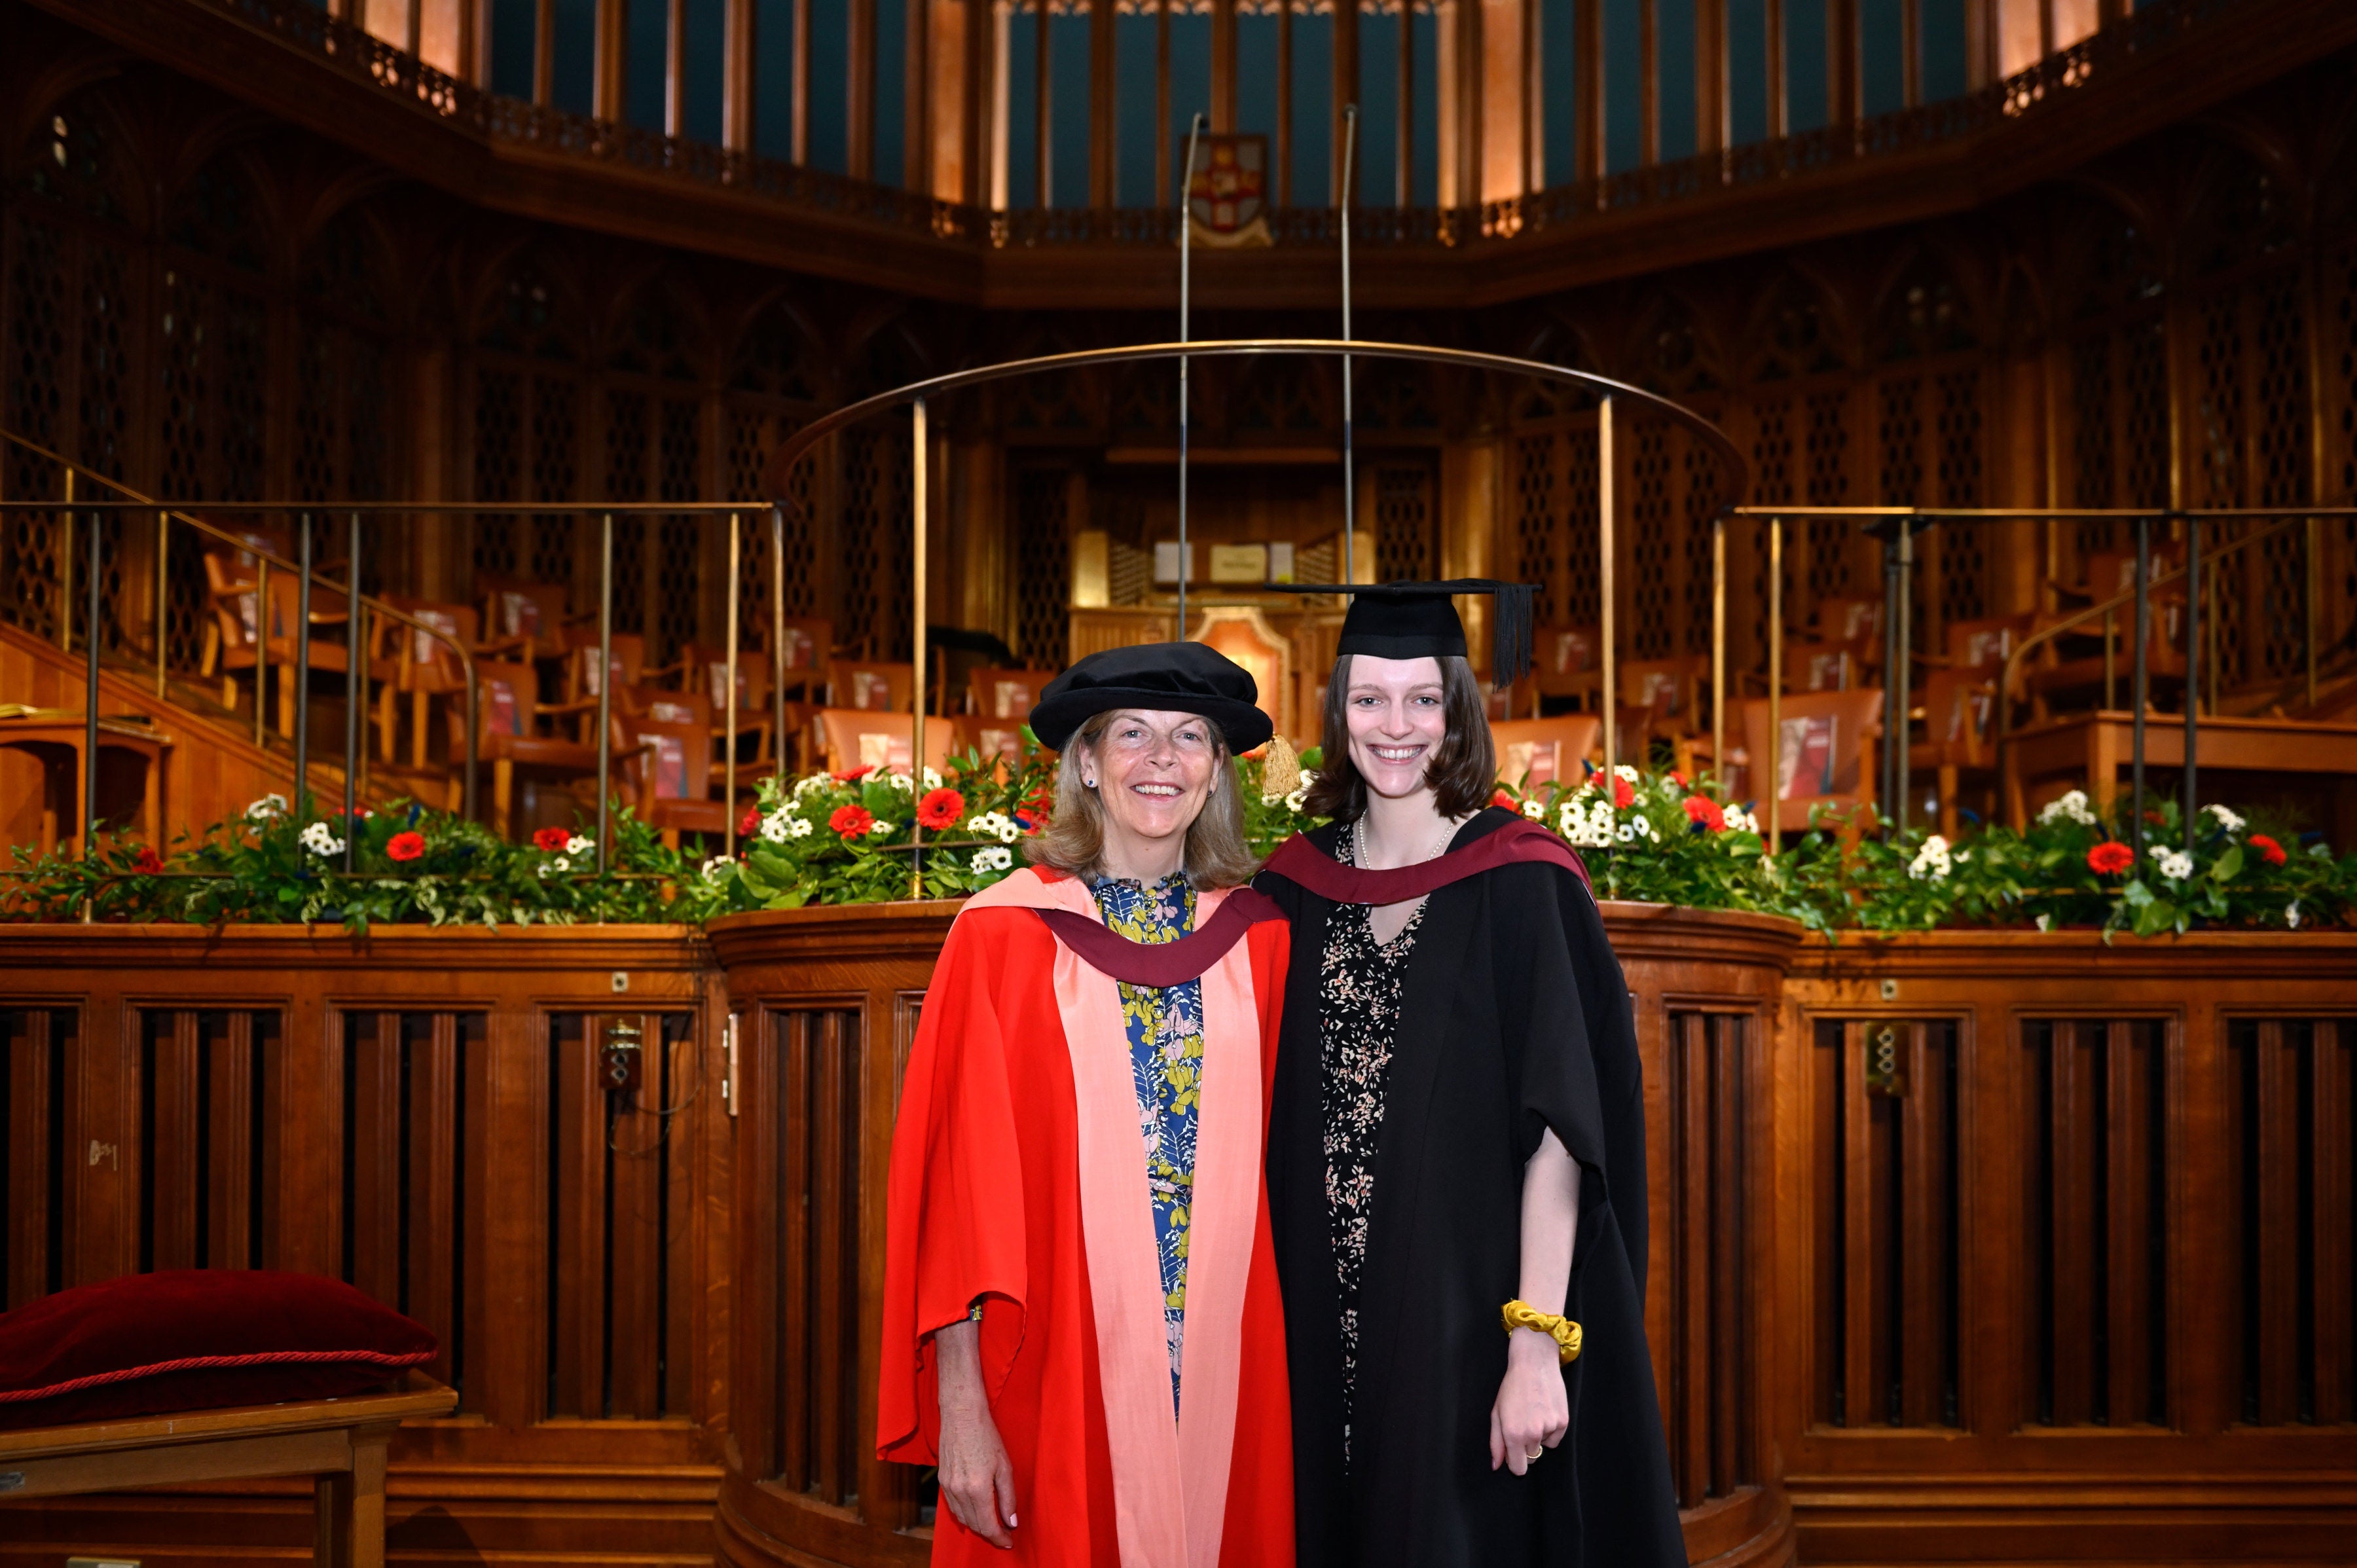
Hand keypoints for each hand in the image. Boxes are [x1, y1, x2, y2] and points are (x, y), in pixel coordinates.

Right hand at [938, 1389, 1018, 1546]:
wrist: (961, 1415)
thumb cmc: (987, 1436)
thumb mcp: (1005, 1467)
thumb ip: (1008, 1498)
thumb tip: (1011, 1522)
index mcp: (978, 1489)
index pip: (988, 1526)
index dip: (999, 1538)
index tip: (1008, 1542)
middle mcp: (959, 1491)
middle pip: (974, 1525)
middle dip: (990, 1533)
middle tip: (1004, 1534)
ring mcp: (947, 1487)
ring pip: (962, 1518)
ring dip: (977, 1525)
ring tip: (992, 1524)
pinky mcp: (941, 1481)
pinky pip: (953, 1507)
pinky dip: (965, 1514)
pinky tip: (975, 1511)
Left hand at [1488, 1328, 1569, 1476]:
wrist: (1534, 1363)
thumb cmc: (1512, 1387)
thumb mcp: (1497, 1413)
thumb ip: (1496, 1443)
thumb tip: (1496, 1466)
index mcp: (1513, 1434)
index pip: (1519, 1469)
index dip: (1515, 1463)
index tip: (1514, 1454)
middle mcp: (1532, 1434)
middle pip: (1531, 1458)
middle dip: (1525, 1447)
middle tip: (1522, 1424)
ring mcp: (1549, 1428)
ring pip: (1543, 1447)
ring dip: (1538, 1437)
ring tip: (1533, 1414)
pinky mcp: (1563, 1422)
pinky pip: (1556, 1439)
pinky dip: (1550, 1431)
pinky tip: (1544, 1412)